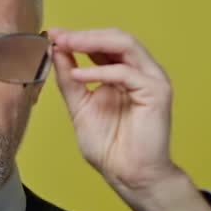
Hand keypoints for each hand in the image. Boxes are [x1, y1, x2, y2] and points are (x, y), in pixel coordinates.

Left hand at [48, 27, 178, 192]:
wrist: (127, 175)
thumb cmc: (109, 147)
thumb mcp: (80, 107)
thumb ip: (70, 80)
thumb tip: (57, 51)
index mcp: (124, 73)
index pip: (104, 44)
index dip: (79, 37)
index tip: (53, 35)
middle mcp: (140, 72)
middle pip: (116, 38)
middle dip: (84, 35)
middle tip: (58, 36)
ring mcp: (151, 80)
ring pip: (126, 45)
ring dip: (93, 42)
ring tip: (67, 45)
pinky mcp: (157, 92)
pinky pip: (127, 73)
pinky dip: (100, 71)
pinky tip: (79, 75)